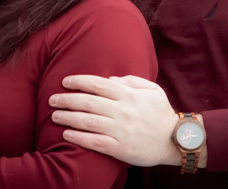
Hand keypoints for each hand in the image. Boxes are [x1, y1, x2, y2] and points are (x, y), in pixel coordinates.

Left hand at [50, 75, 180, 166]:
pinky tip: (67, 134)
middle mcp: (123, 111)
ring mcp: (120, 130)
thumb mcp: (152, 90)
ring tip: (54, 115)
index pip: (98, 84)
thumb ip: (132, 81)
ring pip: (88, 121)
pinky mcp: (119, 148)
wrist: (174, 141)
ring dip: (68, 117)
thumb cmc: (161, 114)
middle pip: (88, 102)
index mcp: (129, 95)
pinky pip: (95, 142)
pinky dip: (79, 137)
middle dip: (67, 99)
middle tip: (53, 98)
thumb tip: (110, 78)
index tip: (65, 81)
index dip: (79, 81)